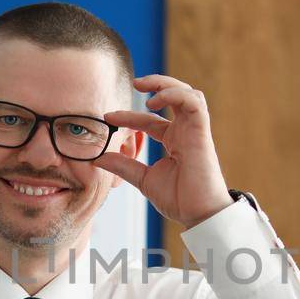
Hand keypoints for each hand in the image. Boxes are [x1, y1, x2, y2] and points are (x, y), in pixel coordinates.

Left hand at [97, 75, 232, 227]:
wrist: (199, 215)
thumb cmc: (180, 199)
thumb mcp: (143, 179)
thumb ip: (123, 166)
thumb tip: (98, 159)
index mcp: (173, 142)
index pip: (149, 120)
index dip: (129, 116)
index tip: (108, 117)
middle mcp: (185, 132)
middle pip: (175, 96)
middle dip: (156, 84)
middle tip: (135, 83)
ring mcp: (194, 130)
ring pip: (187, 93)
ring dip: (167, 85)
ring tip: (147, 92)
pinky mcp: (201, 132)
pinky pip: (194, 102)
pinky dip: (175, 94)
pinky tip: (155, 101)